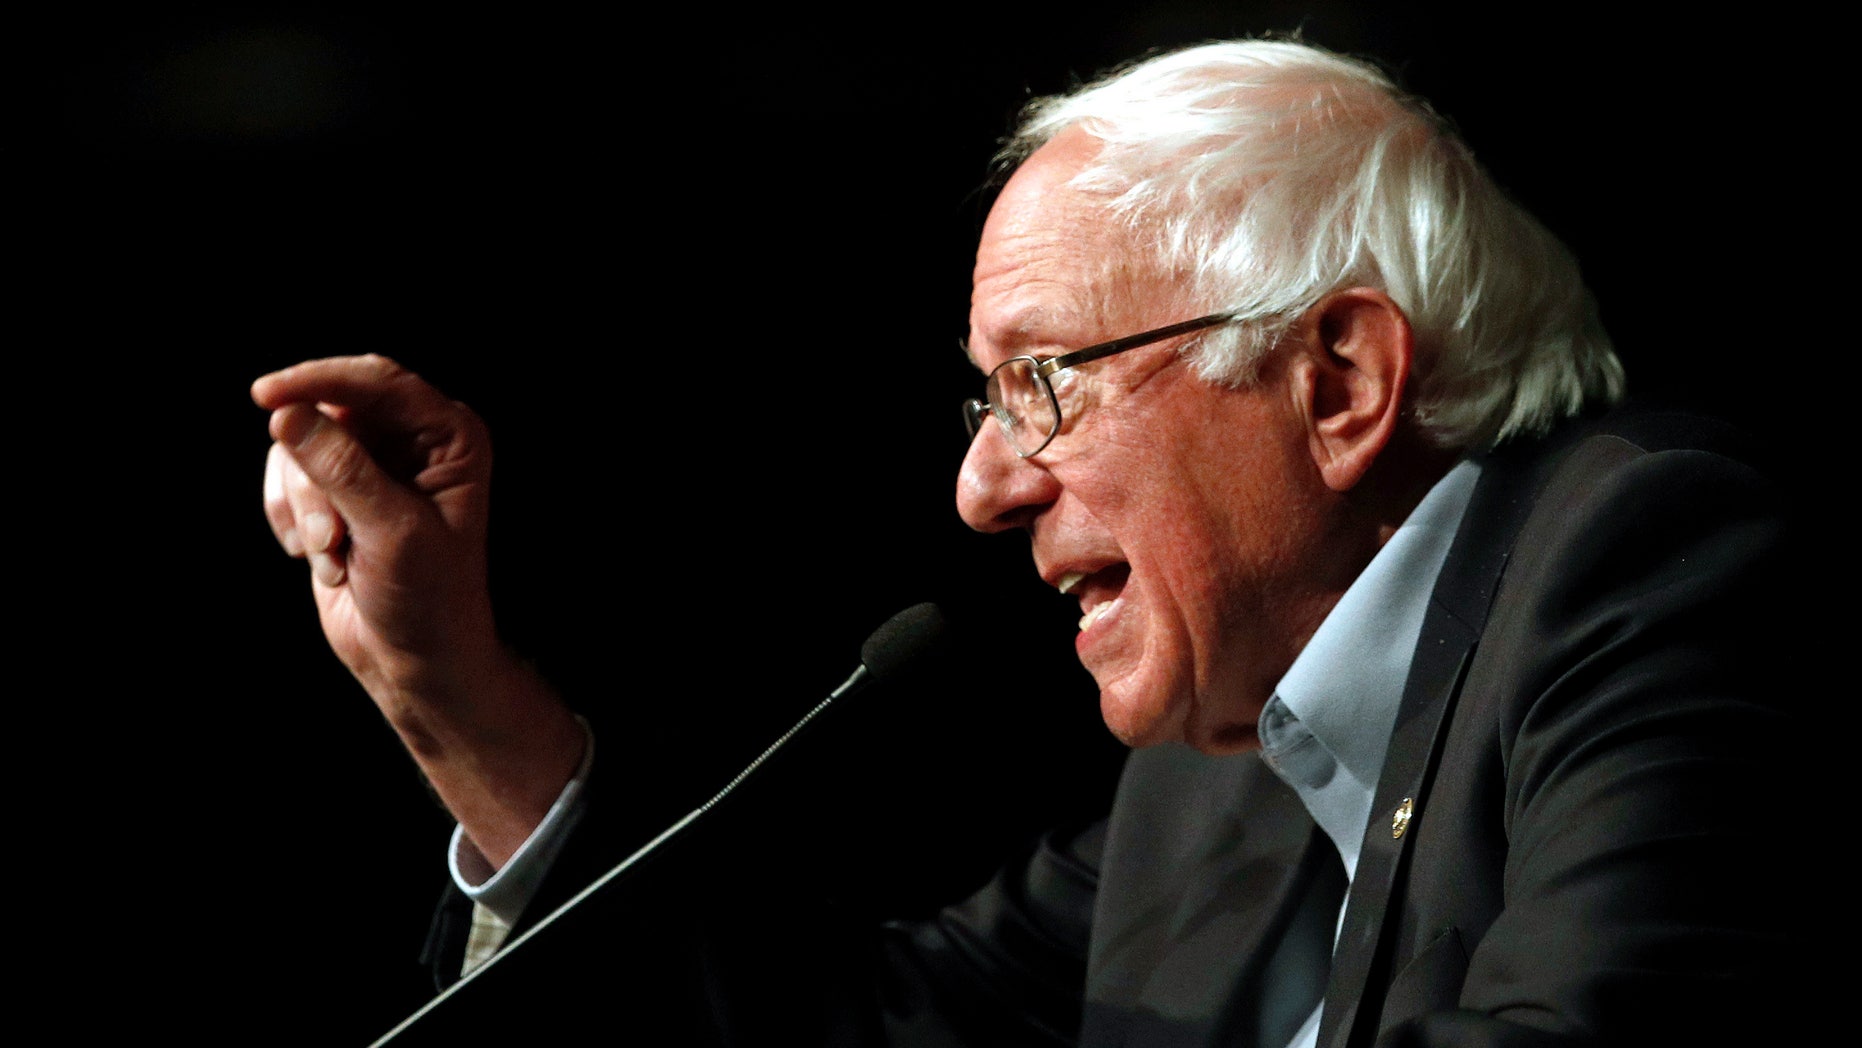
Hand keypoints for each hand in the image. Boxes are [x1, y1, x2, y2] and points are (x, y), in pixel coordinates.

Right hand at [254, 354, 496, 704]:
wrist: (415, 659)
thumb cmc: (427, 598)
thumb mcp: (391, 531)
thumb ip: (342, 469)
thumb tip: (287, 413)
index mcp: (450, 435)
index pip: (379, 381)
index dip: (319, 381)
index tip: (266, 396)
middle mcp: (413, 439)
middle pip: (329, 410)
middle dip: (314, 473)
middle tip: (327, 532)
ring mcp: (370, 463)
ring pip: (298, 446)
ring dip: (307, 508)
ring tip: (336, 555)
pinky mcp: (335, 491)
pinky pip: (285, 478)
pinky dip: (292, 519)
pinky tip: (322, 559)